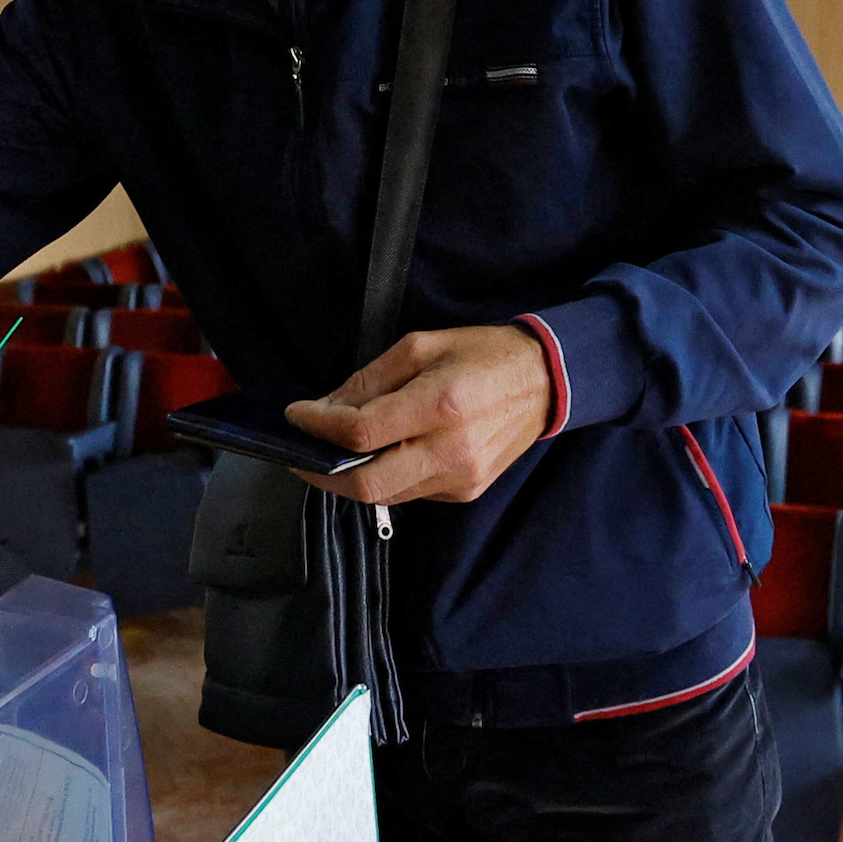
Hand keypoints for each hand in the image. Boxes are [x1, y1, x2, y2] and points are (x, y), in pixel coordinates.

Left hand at [285, 325, 551, 506]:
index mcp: (440, 405)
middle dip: (322, 473)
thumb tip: (325, 408)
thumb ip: (369, 380)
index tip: (297, 416)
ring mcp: (460, 478)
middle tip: (301, 455)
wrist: (546, 381)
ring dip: (350, 478)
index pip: (360, 433)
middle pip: (366, 484)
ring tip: (333, 454)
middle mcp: (451, 450)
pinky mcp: (465, 492)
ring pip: (384, 495)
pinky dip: (384, 477)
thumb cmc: (484, 355)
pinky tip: (380, 455)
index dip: (318, 428)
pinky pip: (408, 493)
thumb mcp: (421, 346)